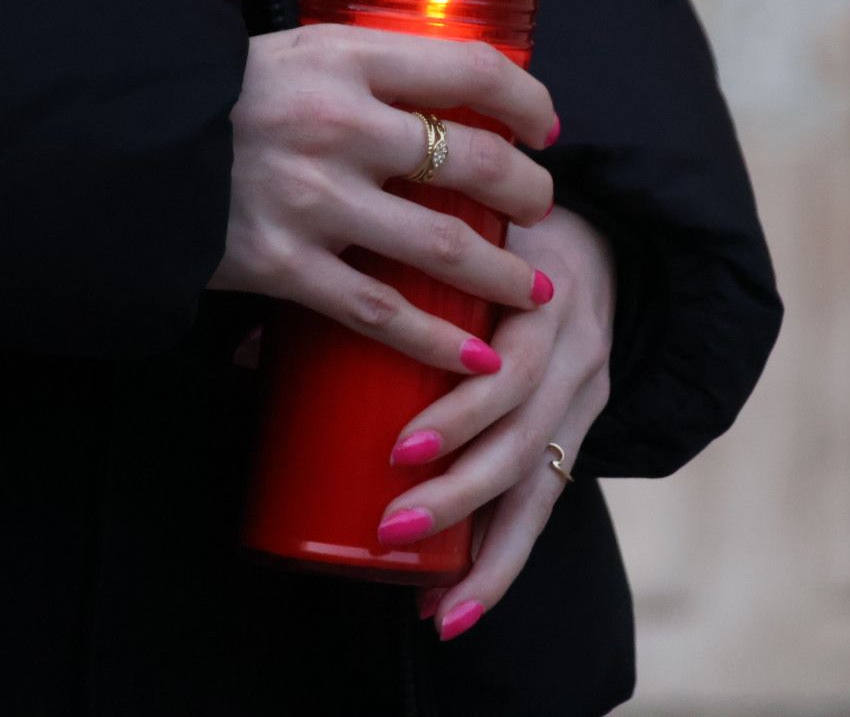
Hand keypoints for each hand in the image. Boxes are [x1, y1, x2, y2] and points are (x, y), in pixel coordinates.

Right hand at [208, 23, 558, 374]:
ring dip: (502, 273)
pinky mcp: (280, 263)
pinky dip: (436, 340)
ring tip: (534, 292)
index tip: (545, 127)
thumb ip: (369, 69)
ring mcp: (310, 198)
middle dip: (527, 191)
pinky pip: (379, 312)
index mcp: (344, 59)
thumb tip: (452, 88)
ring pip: (441, 243)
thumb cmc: (218, 94)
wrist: (118, 142)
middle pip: (471, 160)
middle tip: (543, 208)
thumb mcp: (296, 51)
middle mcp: (336, 125)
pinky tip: (476, 356)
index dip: (526, 99)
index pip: (469, 69)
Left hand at [373, 206, 615, 639]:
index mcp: (543, 302)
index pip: (515, 371)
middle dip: (459, 496)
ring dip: (485, 556)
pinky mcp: (581, 435)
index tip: (400, 450)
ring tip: (429, 604)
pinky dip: (500, 564)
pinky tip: (454, 609)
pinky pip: (546, 507)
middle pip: (526, 442)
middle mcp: (576, 357)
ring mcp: (585, 400)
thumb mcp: (450, 240)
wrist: (601, 242)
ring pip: (543, 489)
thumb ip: (372, 280)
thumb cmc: (495, 241)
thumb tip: (248, 350)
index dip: (464, 416)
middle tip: (389, 528)